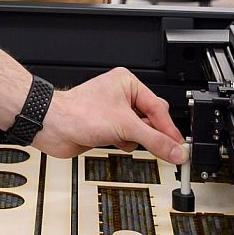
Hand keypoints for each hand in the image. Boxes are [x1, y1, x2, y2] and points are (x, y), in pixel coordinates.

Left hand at [32, 67, 185, 163]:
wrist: (53, 127)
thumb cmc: (79, 113)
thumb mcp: (125, 127)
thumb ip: (155, 140)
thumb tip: (177, 151)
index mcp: (127, 83)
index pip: (158, 108)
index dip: (169, 129)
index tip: (180, 147)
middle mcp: (121, 96)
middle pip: (152, 119)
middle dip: (152, 133)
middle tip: (164, 148)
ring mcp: (114, 113)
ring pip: (140, 131)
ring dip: (135, 140)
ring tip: (126, 139)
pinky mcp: (107, 129)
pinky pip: (127, 139)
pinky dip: (124, 144)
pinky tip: (114, 143)